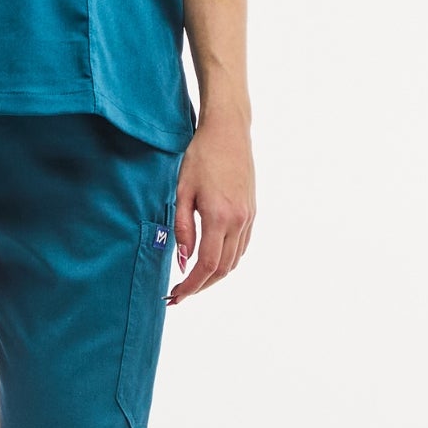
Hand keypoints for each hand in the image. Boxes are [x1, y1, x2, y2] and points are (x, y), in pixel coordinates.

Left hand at [167, 108, 255, 306]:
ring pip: (234, 261)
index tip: (175, 295)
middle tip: (179, 295)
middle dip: (201, 287)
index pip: (206, 265)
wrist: (229, 132)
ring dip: (214, 277)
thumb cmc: (200, 156)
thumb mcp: (182, 191)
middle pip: (222, 269)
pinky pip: (241, 247)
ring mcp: (248, 217)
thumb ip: (183, 229)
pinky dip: (226, 261)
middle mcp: (239, 221)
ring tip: (192, 282)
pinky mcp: (252, 212)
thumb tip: (184, 262)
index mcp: (219, 216)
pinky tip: (210, 261)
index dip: (191, 286)